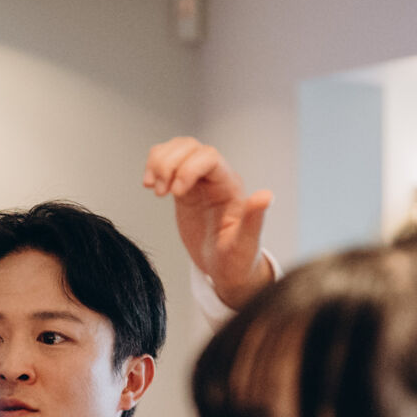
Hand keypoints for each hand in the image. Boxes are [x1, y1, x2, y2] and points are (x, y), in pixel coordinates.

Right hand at [141, 137, 273, 310]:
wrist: (225, 270)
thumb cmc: (237, 260)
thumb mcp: (244, 245)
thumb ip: (253, 220)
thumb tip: (266, 196)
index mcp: (231, 187)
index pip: (209, 157)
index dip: (188, 168)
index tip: (176, 194)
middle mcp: (215, 178)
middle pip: (190, 146)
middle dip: (169, 164)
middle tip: (160, 192)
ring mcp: (198, 180)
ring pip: (177, 148)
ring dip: (159, 162)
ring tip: (153, 188)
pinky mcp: (183, 187)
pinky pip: (167, 162)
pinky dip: (153, 166)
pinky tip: (150, 185)